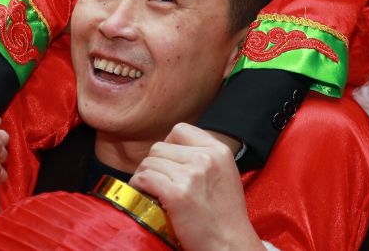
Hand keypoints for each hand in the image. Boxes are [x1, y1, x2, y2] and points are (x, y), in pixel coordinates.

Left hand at [129, 123, 263, 250]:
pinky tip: (144, 195)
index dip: (169, 146)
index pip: (180, 130)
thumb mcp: (224, 174)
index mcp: (219, 150)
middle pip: (160, 147)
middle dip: (154, 164)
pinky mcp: (177, 194)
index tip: (168, 163)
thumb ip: (202, 157)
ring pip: (149, 162)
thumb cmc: (225, 216)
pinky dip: (138, 186)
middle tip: (157, 181)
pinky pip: (144, 178)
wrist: (230, 245)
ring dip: (144, 176)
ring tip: (150, 190)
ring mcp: (191, 175)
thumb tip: (171, 149)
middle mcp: (206, 158)